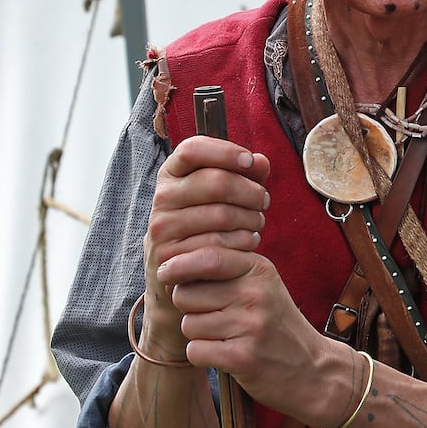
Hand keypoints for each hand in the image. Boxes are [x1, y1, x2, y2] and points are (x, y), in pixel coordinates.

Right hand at [142, 135, 270, 361]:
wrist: (179, 278)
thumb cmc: (206, 227)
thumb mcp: (220, 197)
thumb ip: (243, 175)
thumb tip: (261, 162)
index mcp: (172, 175)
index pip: (193, 149)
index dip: (226, 151)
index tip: (251, 162)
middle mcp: (162, 198)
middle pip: (217, 182)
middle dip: (250, 191)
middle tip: (264, 201)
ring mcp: (162, 229)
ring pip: (222, 215)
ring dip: (251, 219)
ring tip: (257, 223)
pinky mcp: (171, 258)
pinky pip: (219, 246)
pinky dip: (243, 243)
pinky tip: (249, 243)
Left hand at [161, 217, 346, 425]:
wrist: (312, 370)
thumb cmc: (276, 324)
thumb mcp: (262, 285)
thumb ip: (226, 269)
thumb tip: (172, 260)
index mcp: (259, 270)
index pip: (208, 256)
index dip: (179, 264)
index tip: (166, 272)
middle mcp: (255, 294)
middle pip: (187, 294)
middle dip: (189, 307)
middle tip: (214, 316)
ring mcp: (250, 326)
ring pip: (188, 324)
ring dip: (198, 334)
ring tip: (226, 337)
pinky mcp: (242, 357)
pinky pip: (195, 351)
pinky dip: (202, 355)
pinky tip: (225, 355)